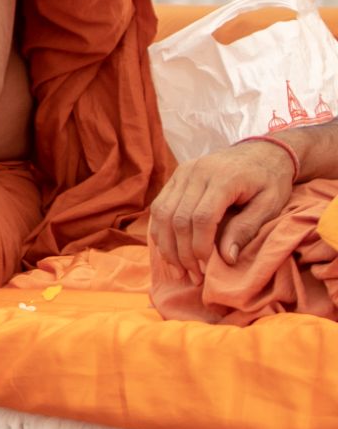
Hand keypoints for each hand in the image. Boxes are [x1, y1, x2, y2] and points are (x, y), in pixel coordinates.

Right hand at [151, 139, 295, 280]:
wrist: (263, 151)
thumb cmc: (270, 180)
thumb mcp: (270, 205)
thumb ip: (246, 229)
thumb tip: (227, 258)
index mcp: (223, 179)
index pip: (202, 218)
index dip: (199, 247)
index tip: (206, 270)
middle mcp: (197, 173)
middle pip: (178, 218)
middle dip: (182, 253)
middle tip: (192, 277)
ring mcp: (183, 173)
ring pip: (162, 213)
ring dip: (166, 245)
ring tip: (178, 269)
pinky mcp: (176, 176)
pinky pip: (159, 207)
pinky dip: (160, 231)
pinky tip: (169, 250)